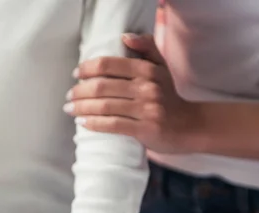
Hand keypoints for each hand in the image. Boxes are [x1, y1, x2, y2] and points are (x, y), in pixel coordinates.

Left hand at [65, 33, 202, 153]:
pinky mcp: (145, 129)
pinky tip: (82, 123)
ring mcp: (146, 109)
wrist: (189, 126)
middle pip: (102, 87)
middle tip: (69, 96)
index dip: (87, 68)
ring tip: (70, 109)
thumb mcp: (162, 68)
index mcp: (148, 70)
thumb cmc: (168, 96)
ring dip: (81, 108)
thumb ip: (147, 48)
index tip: (76, 74)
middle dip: (79, 91)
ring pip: (104, 107)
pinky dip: (94, 124)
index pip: (109, 65)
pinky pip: (112, 125)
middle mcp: (147, 88)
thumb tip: (125, 37)